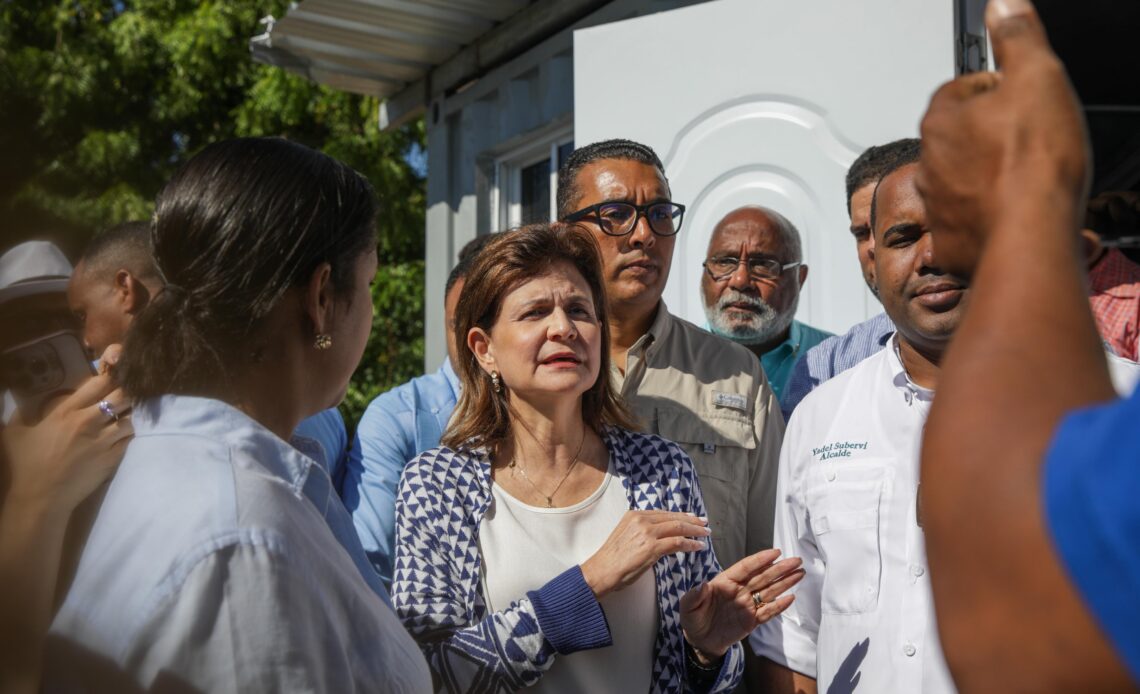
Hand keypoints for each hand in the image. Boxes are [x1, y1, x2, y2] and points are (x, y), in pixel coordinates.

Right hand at [2, 345, 132, 514]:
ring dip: (132, 413)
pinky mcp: (113, 458)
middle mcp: (87, 422)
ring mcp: (103, 441)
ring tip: (132, 412)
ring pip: (131, 417)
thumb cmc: (26, 465)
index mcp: (65, 412)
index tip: (116, 373)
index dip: (111, 375)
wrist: (40, 498)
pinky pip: (131, 438)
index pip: (98, 383)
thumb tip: (16, 398)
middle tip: (131, 391)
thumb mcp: (15, 433)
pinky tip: (129, 430)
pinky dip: (132, 432)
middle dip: (129, 391)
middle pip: (122, 396)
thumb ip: (19, 412)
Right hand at [581, 510, 710, 597]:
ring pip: (678, 527)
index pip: (663, 513)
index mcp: (634, 515)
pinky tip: (698, 546)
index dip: (680, 515)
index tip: (691, 517)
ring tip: (705, 534)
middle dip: (692, 520)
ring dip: (695, 531)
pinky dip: (690, 544)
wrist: (601, 571)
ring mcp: (647, 532)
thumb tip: (660, 536)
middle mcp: (641, 519)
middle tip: (704, 523)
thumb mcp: (627, 537)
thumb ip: (642, 532)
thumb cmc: (612, 559)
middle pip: (673, 517)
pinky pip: (677, 542)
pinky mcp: (651, 547)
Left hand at [680, 549, 803, 659]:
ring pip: (769, 591)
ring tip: (800, 573)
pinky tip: (791, 598)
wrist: (700, 641)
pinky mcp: (752, 620)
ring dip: (785, 582)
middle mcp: (739, 591)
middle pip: (763, 577)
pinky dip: (779, 606)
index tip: (775, 552)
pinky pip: (768, 612)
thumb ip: (694, 596)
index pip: (745, 568)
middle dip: (780, 568)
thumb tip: (702, 585)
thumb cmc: (693, 619)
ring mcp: (747, 605)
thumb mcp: (688, 606)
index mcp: (725, 582)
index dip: (760, 560)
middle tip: (796, 560)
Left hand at [916, 0, 1089, 277]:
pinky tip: (1013, 211)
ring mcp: (937, 204)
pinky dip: (987, 215)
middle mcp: (928, 162)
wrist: (1029, 236)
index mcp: (941, 119)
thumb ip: (1017, 37)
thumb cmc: (1032, 165)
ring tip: (1024, 179)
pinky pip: (967, 220)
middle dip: (993, 135)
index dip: (1002, 90)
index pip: (965, 88)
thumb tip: (1002, 6)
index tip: (1025, 100)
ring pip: (962, 178)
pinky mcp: (950, 240)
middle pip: (963, 135)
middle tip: (1030, 143)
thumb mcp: (1037, 77)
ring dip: (989, 176)